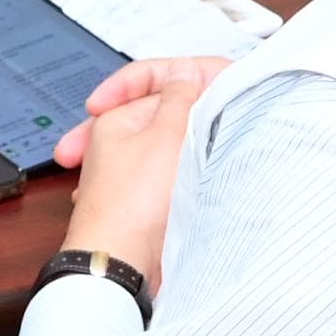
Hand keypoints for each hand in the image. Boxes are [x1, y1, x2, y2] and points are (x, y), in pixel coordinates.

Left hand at [50, 54, 227, 289]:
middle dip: (189, 112)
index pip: (152, 78)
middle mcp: (117, 143)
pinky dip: (183, 172)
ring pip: (168, 143)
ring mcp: (129, 173)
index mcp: (115, 118)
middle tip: (220, 117)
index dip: (185, 77)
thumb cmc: (134, 204)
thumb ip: (181, 97)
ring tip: (210, 149)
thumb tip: (189, 72)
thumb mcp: (166, 136)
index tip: (216, 84)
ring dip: (188, 146)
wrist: (123, 264)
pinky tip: (197, 178)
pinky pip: (168, 174)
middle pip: (161, 111)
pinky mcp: (143, 201)